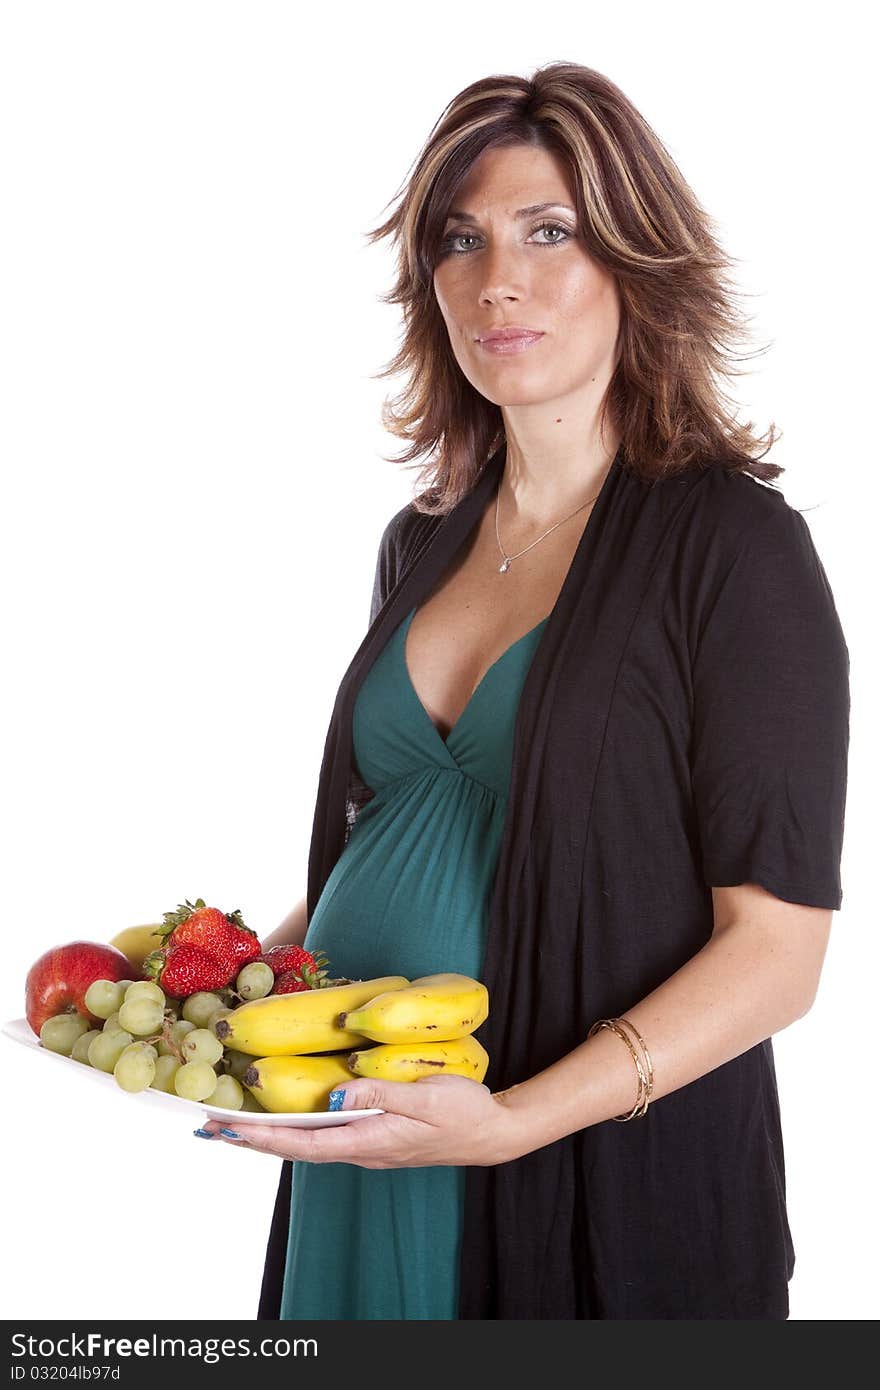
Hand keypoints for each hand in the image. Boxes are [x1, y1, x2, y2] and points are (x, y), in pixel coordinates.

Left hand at [198, 1073, 522, 1166]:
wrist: (494, 1131)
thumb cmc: (464, 1111)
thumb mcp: (427, 1096)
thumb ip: (381, 1093)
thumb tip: (336, 1095)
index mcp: (369, 1140)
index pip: (303, 1142)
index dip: (262, 1136)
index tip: (226, 1129)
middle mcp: (362, 1148)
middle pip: (295, 1147)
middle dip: (252, 1138)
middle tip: (209, 1126)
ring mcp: (368, 1144)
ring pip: (308, 1141)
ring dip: (270, 1133)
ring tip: (234, 1122)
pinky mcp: (376, 1134)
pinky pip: (325, 1134)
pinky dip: (296, 1126)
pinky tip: (287, 1115)